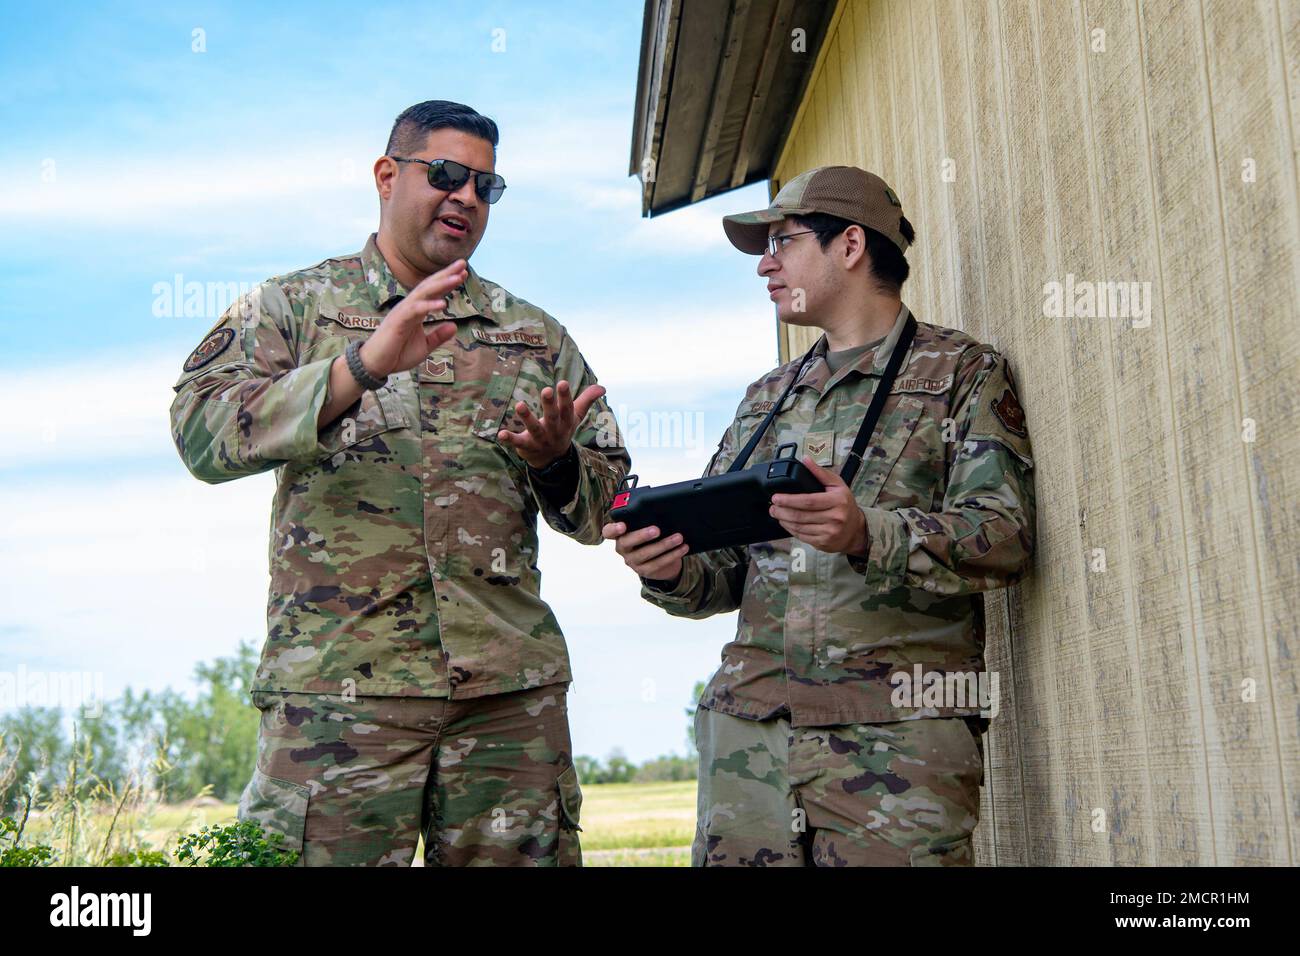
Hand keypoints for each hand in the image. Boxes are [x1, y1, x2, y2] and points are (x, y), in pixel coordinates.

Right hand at [357, 259, 466, 376]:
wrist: (376, 364)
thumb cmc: (397, 354)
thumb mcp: (424, 346)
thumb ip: (438, 336)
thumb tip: (455, 326)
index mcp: (416, 310)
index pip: (433, 291)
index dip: (447, 281)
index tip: (463, 273)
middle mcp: (410, 307)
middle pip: (429, 285)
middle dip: (446, 274)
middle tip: (463, 263)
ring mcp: (403, 312)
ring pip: (423, 293)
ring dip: (441, 284)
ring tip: (458, 278)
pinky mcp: (398, 321)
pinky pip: (415, 310)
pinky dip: (428, 306)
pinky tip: (443, 304)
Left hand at [499, 379, 605, 469]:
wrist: (552, 460)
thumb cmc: (562, 430)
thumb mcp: (575, 416)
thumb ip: (587, 400)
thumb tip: (603, 387)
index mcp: (565, 423)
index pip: (567, 409)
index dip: (565, 397)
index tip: (562, 383)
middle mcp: (554, 431)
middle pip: (552, 418)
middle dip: (549, 405)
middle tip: (546, 390)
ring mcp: (540, 440)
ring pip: (534, 429)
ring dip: (527, 418)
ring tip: (519, 405)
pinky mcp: (526, 446)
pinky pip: (517, 443)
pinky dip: (509, 439)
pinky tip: (500, 434)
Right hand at [602, 521, 688, 582]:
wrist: (660, 560)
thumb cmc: (651, 537)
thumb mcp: (646, 527)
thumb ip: (646, 520)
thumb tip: (663, 510)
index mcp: (619, 534)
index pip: (608, 532)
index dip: (613, 529)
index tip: (622, 525)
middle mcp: (623, 548)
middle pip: (626, 542)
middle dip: (641, 535)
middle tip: (656, 530)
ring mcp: (632, 561)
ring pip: (645, 554)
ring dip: (663, 545)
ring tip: (678, 537)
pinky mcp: (644, 571)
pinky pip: (658, 563)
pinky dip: (672, 555)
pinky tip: (682, 548)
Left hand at [768, 457, 869, 555]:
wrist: (856, 529)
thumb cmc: (845, 505)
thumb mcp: (838, 485)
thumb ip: (820, 472)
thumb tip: (806, 460)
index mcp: (837, 501)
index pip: (809, 501)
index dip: (790, 500)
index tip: (777, 497)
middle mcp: (835, 518)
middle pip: (801, 515)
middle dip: (782, 511)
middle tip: (772, 507)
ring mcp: (829, 532)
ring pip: (799, 527)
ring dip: (784, 520)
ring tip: (777, 513)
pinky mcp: (823, 543)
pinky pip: (802, 536)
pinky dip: (791, 530)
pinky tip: (786, 523)